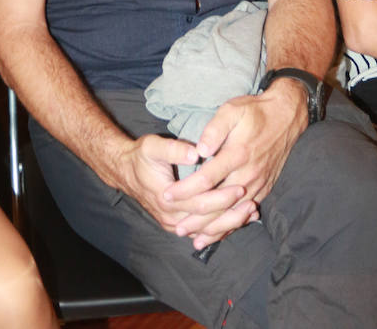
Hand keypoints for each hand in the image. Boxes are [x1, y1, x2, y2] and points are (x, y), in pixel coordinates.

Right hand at [116, 132, 251, 244]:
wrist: (125, 172)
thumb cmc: (141, 156)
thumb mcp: (152, 146)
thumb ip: (174, 149)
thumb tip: (195, 153)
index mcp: (167, 198)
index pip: (201, 203)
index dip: (221, 197)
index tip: (240, 188)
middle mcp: (171, 217)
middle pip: (207, 221)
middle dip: (231, 213)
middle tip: (252, 203)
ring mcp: (174, 224)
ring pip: (206, 230)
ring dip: (229, 223)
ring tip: (251, 214)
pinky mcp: (178, 224)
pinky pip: (202, 230)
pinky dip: (221, 227)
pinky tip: (238, 220)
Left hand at [163, 85, 306, 247]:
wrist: (287, 117)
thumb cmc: (255, 111)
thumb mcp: (232, 110)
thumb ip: (215, 129)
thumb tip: (200, 149)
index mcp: (237, 154)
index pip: (206, 178)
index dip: (185, 189)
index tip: (167, 196)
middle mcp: (248, 173)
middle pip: (219, 203)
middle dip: (196, 217)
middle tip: (176, 227)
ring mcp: (258, 183)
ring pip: (233, 213)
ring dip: (214, 228)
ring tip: (194, 239)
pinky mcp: (264, 188)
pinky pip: (246, 212)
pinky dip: (232, 225)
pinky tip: (220, 233)